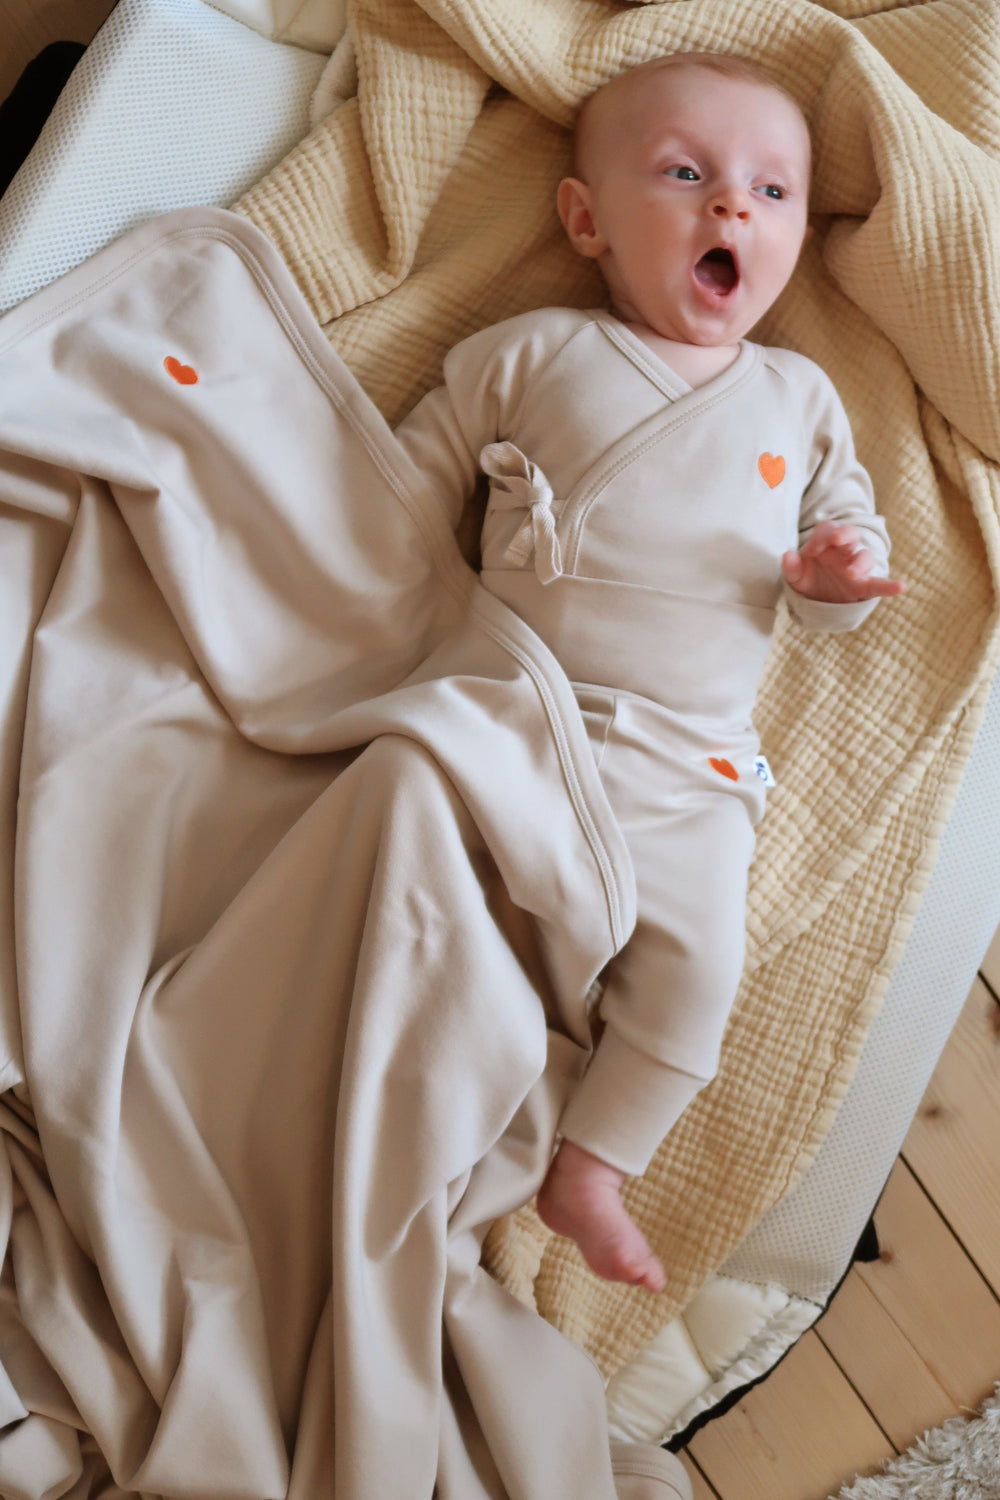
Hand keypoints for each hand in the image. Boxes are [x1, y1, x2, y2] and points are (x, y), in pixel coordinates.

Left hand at [782, 522, 906, 603]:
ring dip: (860, 562)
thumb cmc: (808, 580)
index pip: (827, 530)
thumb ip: (791, 567)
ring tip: (851, 573)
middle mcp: (844, 551)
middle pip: (850, 534)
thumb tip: (787, 556)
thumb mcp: (795, 576)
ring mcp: (856, 567)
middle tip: (837, 540)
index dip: (820, 537)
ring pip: (866, 556)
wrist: (818, 601)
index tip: (812, 550)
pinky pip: (880, 583)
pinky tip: (901, 587)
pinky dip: (890, 585)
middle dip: (845, 534)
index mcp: (826, 543)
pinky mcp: (865, 586)